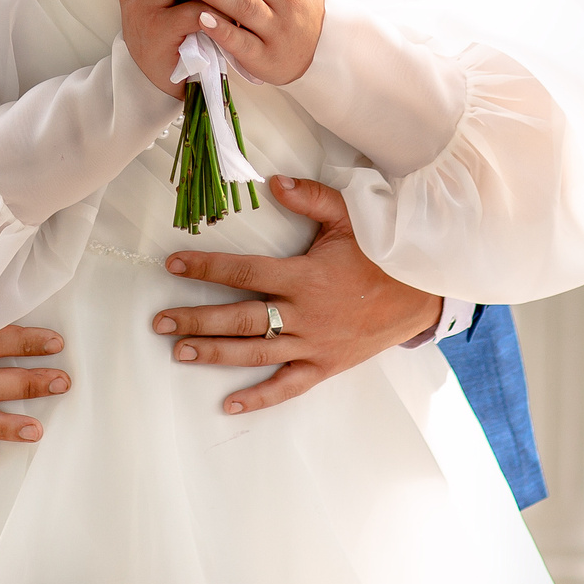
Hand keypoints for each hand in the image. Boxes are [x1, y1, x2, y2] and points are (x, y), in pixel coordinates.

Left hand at [150, 175, 441, 414]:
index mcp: (304, 276)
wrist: (422, 293)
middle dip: (196, 320)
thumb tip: (273, 181)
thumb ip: (310, 198)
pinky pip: (288, 387)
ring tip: (179, 352)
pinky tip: (229, 403)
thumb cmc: (382, 253)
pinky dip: (259, 397)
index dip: (206, 268)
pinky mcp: (325, 366)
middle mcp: (304, 314)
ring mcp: (314, 344)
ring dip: (215, 354)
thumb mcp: (349, 217)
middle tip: (160, 322)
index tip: (173, 265)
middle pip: (240, 318)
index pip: (244, 272)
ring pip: (255, 352)